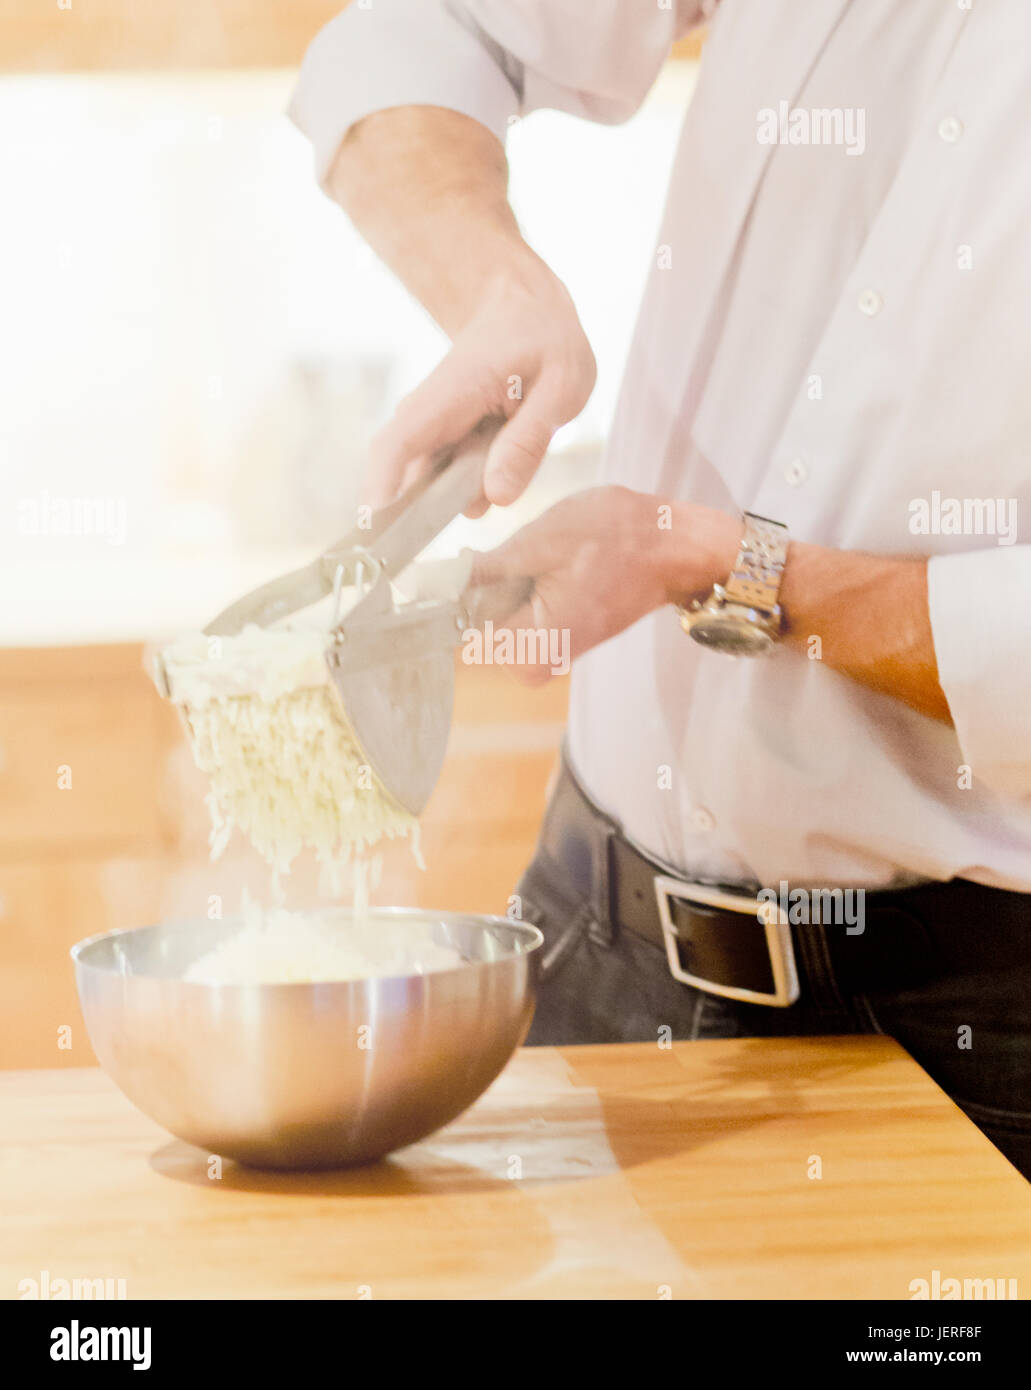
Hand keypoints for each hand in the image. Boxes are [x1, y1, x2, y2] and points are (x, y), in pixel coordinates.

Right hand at [364, 261, 595, 514]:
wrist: (526, 306)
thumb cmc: (546, 340)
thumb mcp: (561, 386)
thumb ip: (528, 441)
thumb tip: (495, 496)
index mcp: (451, 394)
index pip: (398, 444)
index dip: (382, 490)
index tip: (379, 533)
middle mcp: (429, 412)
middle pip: (402, 474)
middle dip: (412, 519)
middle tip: (431, 551)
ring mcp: (434, 427)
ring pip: (429, 481)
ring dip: (458, 499)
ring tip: (504, 457)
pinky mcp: (446, 439)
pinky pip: (447, 475)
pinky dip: (467, 490)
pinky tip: (505, 470)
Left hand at [469, 487, 740, 683]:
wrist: (673, 548)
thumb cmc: (618, 539)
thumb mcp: (540, 542)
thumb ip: (480, 571)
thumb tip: (428, 583)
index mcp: (529, 649)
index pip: (457, 626)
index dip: (451, 589)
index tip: (461, 563)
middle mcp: (534, 666)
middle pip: (474, 622)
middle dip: (485, 584)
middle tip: (527, 554)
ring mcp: (545, 657)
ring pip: (495, 614)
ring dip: (504, 582)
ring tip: (546, 559)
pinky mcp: (553, 642)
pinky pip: (516, 615)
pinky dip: (521, 588)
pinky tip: (551, 568)